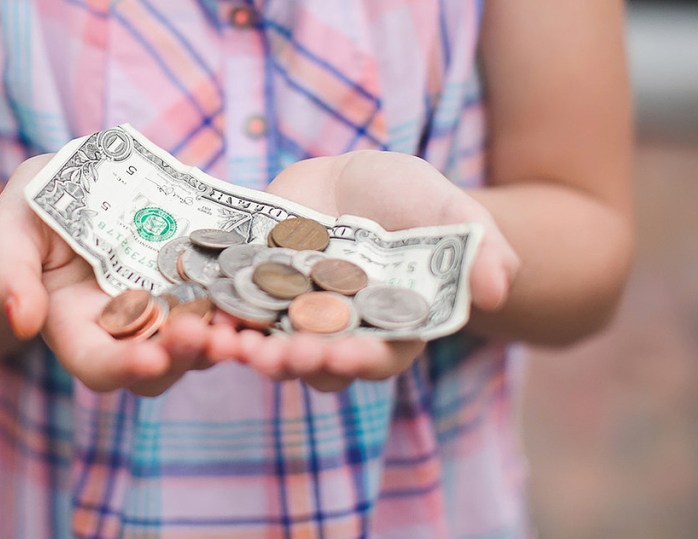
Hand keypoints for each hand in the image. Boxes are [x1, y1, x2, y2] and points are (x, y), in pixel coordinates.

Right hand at [0, 155, 241, 395]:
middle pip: (160, 365)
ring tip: (246, 318)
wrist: (83, 181)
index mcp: (76, 326)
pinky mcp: (206, 284)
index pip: (97, 364)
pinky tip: (269, 285)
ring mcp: (171, 309)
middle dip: (185, 355)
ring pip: (203, 341)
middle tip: (212, 337)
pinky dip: (248, 300)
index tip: (149, 361)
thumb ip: (7, 269)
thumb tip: (19, 321)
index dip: (122, 367)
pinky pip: (232, 302)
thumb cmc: (37, 206)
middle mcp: (128, 330)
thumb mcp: (10, 224)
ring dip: (225, 336)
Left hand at [230, 151, 519, 390]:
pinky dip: (214, 317)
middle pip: (316, 361)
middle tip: (276, 357)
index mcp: (389, 330)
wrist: (352, 180)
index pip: (378, 357)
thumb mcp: (449, 213)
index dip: (361, 360)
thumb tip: (501, 287)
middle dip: (296, 361)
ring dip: (247, 349)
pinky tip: (196, 314)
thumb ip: (479, 248)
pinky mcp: (250, 297)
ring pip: (268, 345)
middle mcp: (337, 337)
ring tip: (228, 343)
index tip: (345, 356)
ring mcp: (289, 321)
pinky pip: (230, 314)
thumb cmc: (411, 200)